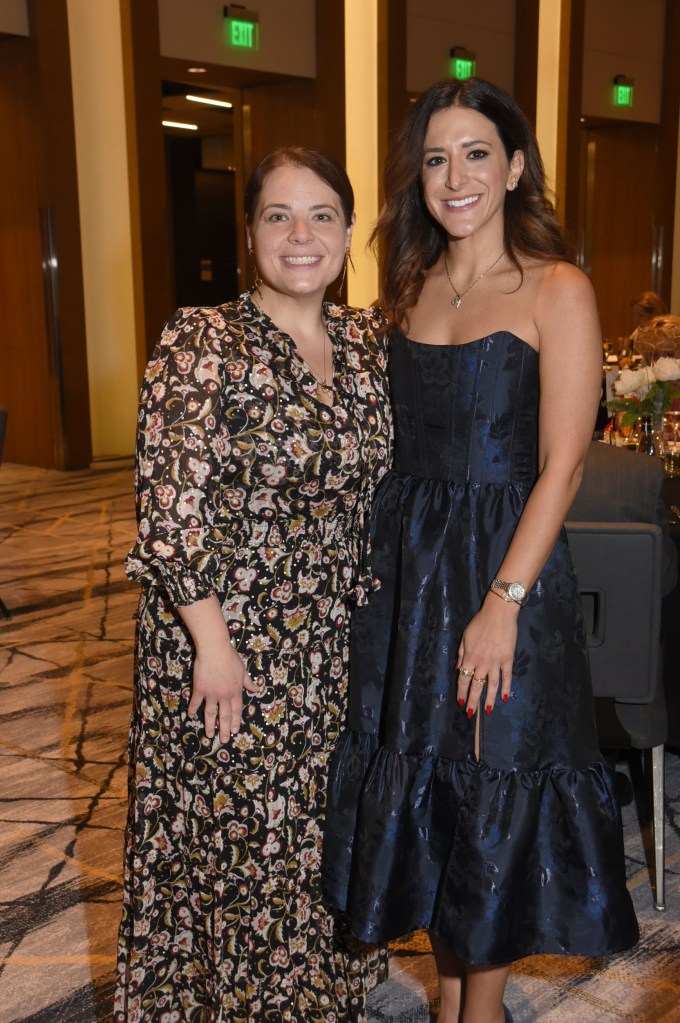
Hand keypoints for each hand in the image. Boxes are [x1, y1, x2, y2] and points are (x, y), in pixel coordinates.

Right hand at [187, 637, 260, 742]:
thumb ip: (248, 682)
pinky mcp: (199, 689)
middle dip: (225, 729)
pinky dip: (193, 710)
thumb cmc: (230, 658)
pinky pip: (196, 702)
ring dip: (210, 725)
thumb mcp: (242, 670)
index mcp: (235, 691)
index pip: (237, 710)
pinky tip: (191, 716)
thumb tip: (256, 689)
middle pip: (225, 716)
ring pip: (210, 714)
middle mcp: (224, 695)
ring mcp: (211, 694)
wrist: (215, 650)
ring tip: (209, 735)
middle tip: (224, 740)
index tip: (235, 731)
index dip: (236, 721)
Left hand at [456, 593, 517, 715]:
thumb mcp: (465, 636)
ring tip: (487, 711)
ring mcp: (496, 662)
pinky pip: (507, 677)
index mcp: (470, 657)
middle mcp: (482, 663)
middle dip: (473, 701)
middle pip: (476, 686)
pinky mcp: (508, 660)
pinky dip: (506, 688)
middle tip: (471, 714)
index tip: (460, 702)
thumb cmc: (480, 623)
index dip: (462, 692)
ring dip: (489, 699)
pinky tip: (504, 698)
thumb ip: (462, 653)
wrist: (499, 614)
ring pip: (492, 685)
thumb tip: (458, 668)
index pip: (463, 679)